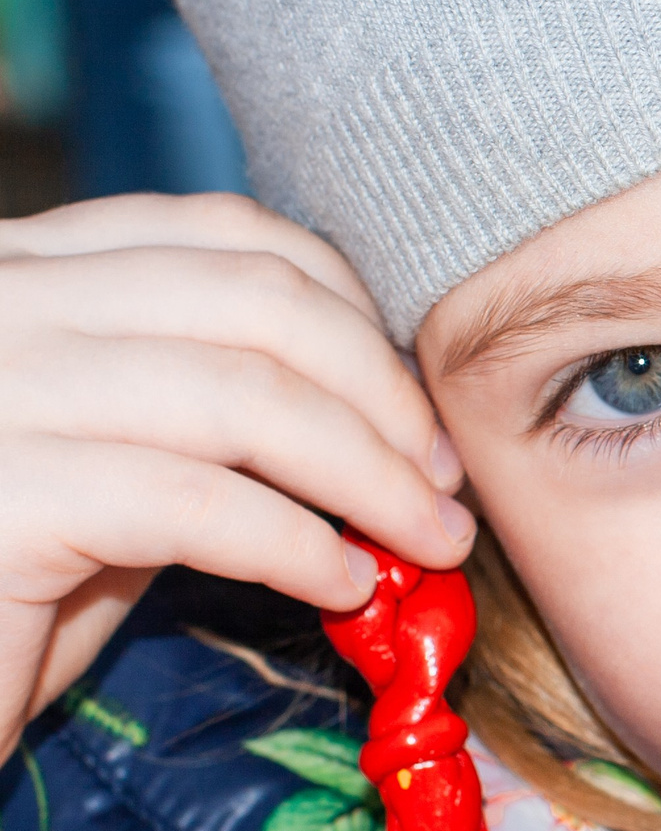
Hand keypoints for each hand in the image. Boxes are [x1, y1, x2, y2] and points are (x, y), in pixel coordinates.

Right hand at [0, 193, 473, 757]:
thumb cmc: (1, 592)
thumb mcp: (110, 466)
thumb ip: (206, 414)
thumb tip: (378, 418)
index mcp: (15, 267)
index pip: (225, 237)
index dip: (352, 316)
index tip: (416, 410)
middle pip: (256, 304)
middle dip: (383, 395)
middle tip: (446, 483)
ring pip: (245, 397)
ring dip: (370, 476)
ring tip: (427, 541)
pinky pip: (198, 505)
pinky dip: (298, 545)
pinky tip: (342, 586)